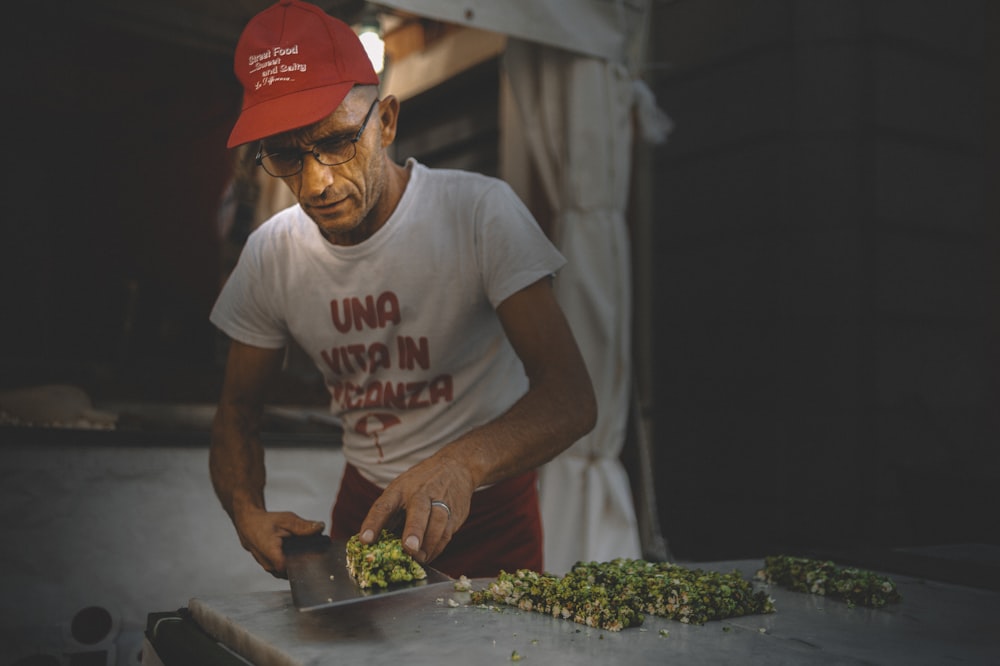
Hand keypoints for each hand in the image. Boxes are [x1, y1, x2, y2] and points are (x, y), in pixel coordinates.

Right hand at [233, 508, 324, 577]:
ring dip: (298, 564)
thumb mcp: (286, 520)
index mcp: (272, 554)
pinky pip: (285, 571)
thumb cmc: (265, 522)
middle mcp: (269, 565)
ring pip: (289, 573)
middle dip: (305, 563)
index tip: (315, 558)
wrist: (249, 524)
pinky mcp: (271, 569)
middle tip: (315, 553)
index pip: (292, 569)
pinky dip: (292, 564)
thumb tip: (319, 528)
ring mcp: (269, 569)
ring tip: (306, 552)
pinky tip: (299, 554)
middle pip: (292, 572)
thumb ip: (303, 526)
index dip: (305, 564)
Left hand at [358, 455, 475, 563]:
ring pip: (437, 523)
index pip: (384, 505)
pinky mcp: (455, 513)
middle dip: (414, 530)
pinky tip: (428, 555)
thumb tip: (375, 545)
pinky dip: (437, 548)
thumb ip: (390, 515)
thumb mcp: (400, 490)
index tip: (365, 540)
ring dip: (428, 544)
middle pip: (418, 510)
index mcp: (399, 489)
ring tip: (418, 558)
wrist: (455, 467)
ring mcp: (441, 501)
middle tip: (409, 548)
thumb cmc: (420, 484)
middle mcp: (421, 493)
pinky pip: (447, 533)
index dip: (374, 523)